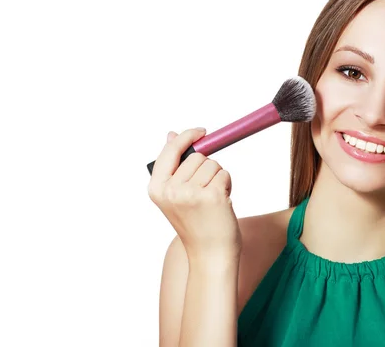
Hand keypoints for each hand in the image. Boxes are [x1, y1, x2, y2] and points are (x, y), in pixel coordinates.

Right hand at [148, 128, 240, 259]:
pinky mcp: (212, 196)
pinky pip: (224, 174)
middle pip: (197, 157)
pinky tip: (221, 203)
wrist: (210, 254)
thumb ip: (173, 166)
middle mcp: (171, 190)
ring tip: (213, 199)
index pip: (170, 150)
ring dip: (218, 177)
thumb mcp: (175, 195)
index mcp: (157, 188)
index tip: (201, 131)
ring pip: (213, 164)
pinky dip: (227, 185)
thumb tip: (170, 134)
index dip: (186, 137)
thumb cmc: (196, 223)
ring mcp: (191, 193)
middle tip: (205, 191)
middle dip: (206, 168)